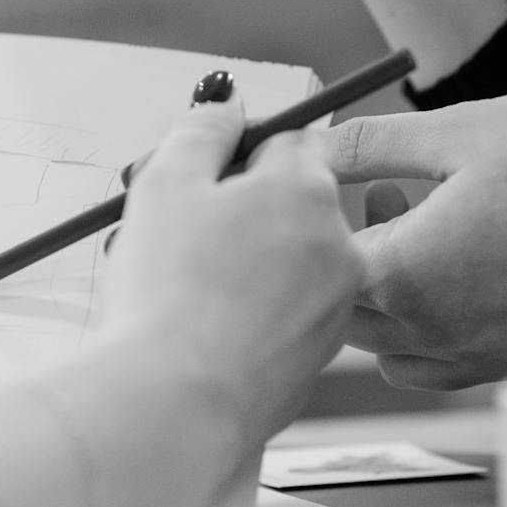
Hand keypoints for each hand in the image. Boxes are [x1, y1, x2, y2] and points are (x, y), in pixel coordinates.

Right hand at [103, 89, 361, 451]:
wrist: (176, 404)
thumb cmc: (169, 290)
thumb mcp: (167, 180)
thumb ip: (203, 128)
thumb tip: (226, 102)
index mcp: (308, 190)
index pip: (287, 140)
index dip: (237, 153)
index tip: (201, 176)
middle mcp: (339, 245)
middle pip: (290, 202)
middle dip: (236, 209)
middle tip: (175, 230)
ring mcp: (334, 308)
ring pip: (286, 261)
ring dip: (243, 261)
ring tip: (179, 283)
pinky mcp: (317, 360)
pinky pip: (284, 315)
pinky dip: (250, 313)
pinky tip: (202, 327)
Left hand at [326, 84, 506, 388]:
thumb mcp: (460, 128)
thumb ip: (375, 143)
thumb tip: (319, 145)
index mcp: (405, 275)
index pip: (322, 265)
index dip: (323, 217)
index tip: (349, 177)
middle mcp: (438, 336)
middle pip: (352, 319)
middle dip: (354, 261)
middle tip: (394, 196)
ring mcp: (490, 361)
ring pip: (403, 356)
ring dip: (396, 306)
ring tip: (440, 238)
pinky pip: (462, 364)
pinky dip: (449, 327)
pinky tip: (490, 267)